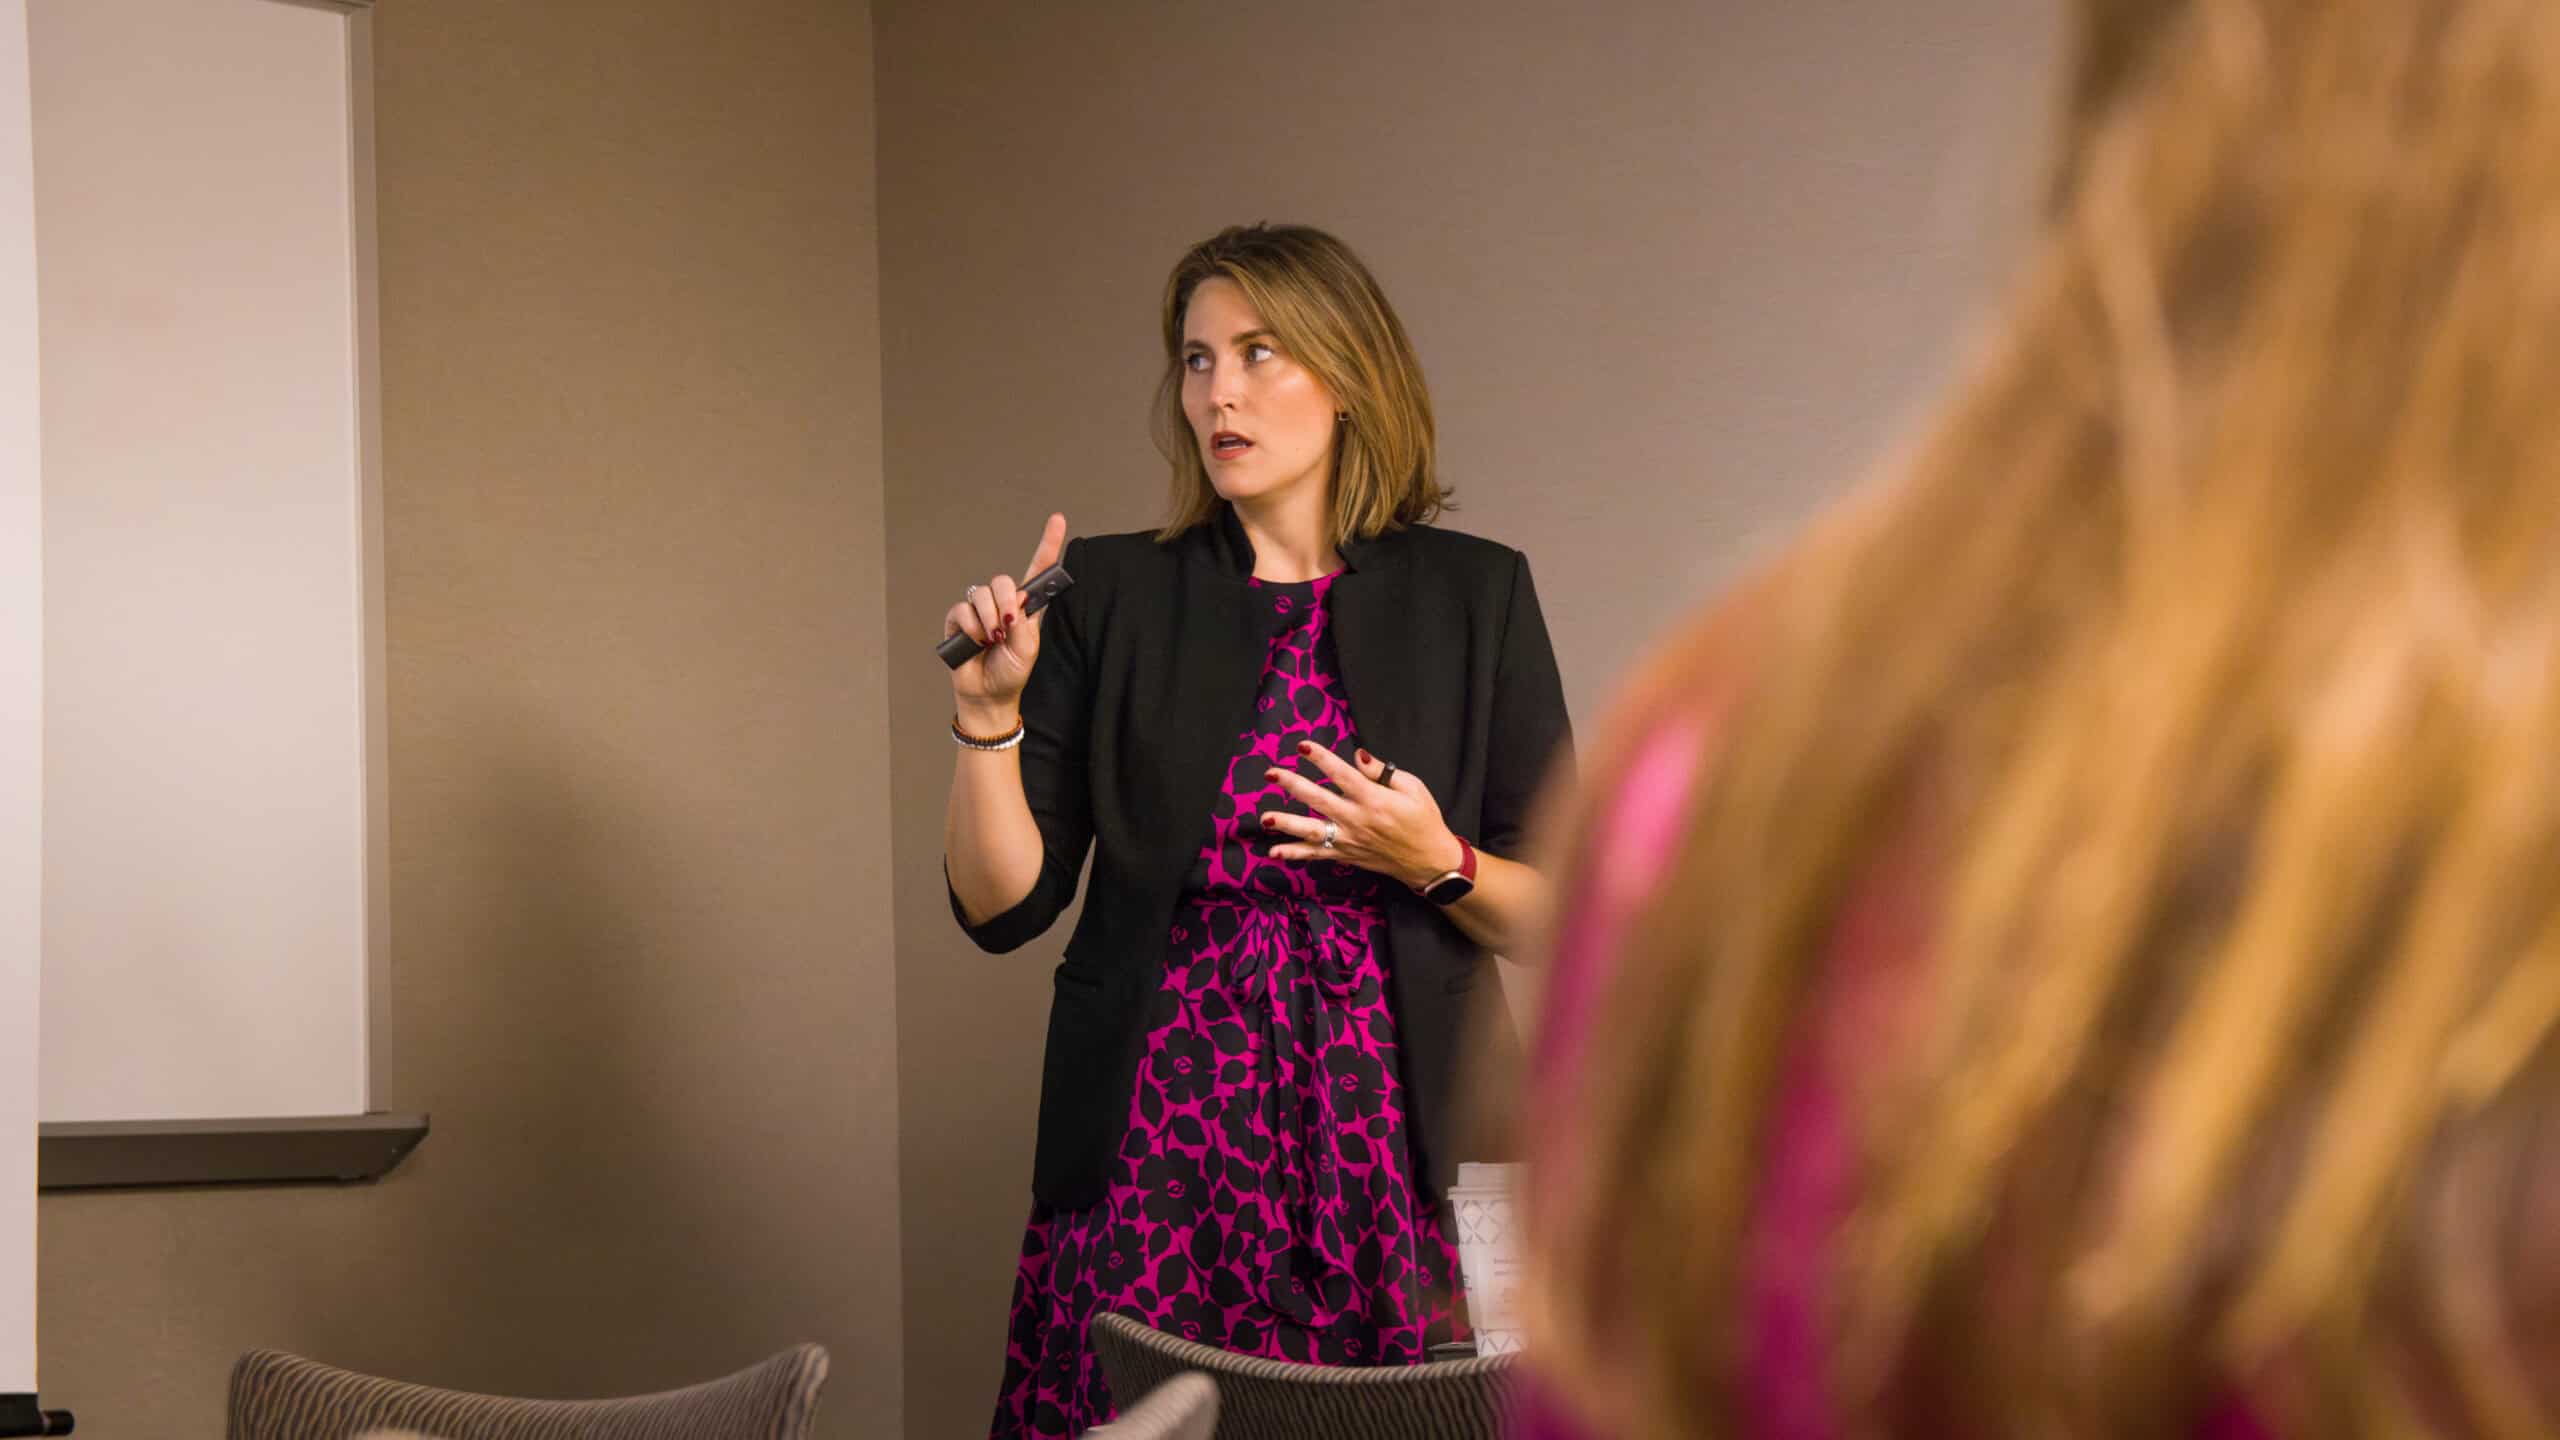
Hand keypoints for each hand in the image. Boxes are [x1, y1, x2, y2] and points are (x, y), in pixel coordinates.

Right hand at [947, 512, 1067, 721]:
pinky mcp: (959, 620)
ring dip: (988, 619)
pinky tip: (975, 641)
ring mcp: (979, 611)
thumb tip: (1015, 601)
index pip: (1037, 571)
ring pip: (981, 593)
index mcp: (1026, 608)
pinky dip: (970, 627)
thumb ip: (1024, 624)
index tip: (1058, 519)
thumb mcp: (1028, 651)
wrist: (987, 695)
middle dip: (1005, 601)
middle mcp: (1003, 603)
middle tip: (1007, 627)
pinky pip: (962, 609)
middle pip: (1002, 580)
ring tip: (991, 641)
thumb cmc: (1011, 673)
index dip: (1048, 544)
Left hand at [1259, 741, 1463, 890]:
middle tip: (1271, 773)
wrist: (1429, 860)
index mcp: (1374, 800)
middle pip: (1318, 799)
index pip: (1342, 774)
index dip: (1321, 759)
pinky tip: (1273, 852)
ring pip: (1311, 831)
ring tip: (1265, 817)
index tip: (1302, 746)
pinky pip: (1316, 855)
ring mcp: (1349, 840)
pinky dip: (1294, 854)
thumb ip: (1381, 772)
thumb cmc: (1424, 820)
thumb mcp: (1413, 788)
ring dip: (1286, 824)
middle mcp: (1357, 820)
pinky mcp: (1345, 855)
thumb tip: (1357, 755)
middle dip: (1293, 785)